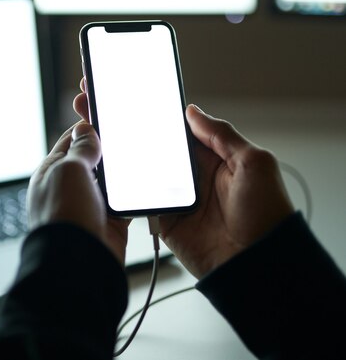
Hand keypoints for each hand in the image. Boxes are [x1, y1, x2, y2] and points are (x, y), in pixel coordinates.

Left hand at [27, 121, 130, 263]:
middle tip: (129, 134)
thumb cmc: (64, 216)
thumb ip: (80, 149)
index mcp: (51, 173)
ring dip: (123, 172)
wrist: (77, 263)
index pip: (70, 142)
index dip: (88, 127)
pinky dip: (134, 195)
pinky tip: (145, 184)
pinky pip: (124, 203)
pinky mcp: (108, 223)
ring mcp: (88, 206)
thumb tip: (85, 130)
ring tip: (140, 155)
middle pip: (93, 160)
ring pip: (110, 181)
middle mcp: (68, 189)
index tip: (107, 115)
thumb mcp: (68, 170)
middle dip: (109, 149)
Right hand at [73, 78, 294, 277]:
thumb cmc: (266, 214)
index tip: (128, 94)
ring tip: (92, 131)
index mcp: (211, 156)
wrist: (257, 265)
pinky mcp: (163, 220)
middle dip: (126, 127)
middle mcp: (189, 175)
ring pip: (140, 170)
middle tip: (98, 106)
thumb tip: (193, 111)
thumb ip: (222, 135)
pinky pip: (138, 200)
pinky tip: (103, 170)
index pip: (175, 128)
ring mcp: (174, 197)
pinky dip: (122, 188)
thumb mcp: (254, 164)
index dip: (152, 112)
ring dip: (119, 154)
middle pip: (151, 146)